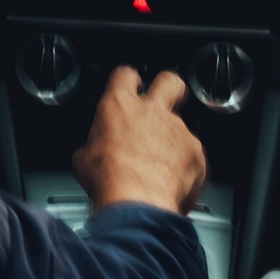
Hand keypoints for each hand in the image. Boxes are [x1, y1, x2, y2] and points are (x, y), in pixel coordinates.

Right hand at [74, 67, 207, 215]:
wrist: (137, 203)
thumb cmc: (108, 181)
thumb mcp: (84, 161)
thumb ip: (93, 146)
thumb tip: (90, 155)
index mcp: (119, 106)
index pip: (125, 75)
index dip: (127, 80)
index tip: (128, 88)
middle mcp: (152, 111)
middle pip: (169, 82)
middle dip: (170, 89)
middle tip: (165, 104)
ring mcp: (178, 130)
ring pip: (181, 128)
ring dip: (173, 144)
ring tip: (160, 170)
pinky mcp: (196, 152)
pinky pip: (193, 155)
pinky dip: (186, 169)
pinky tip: (173, 185)